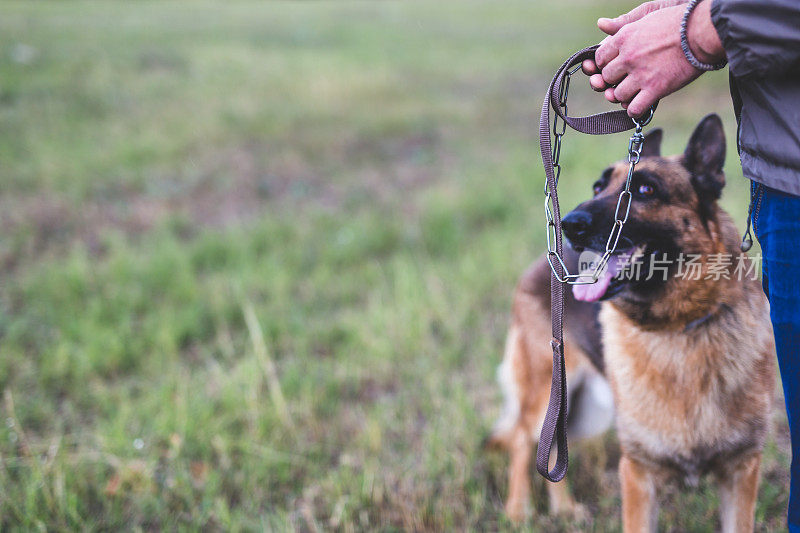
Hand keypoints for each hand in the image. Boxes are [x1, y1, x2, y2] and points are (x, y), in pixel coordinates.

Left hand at [586, 5, 702, 116]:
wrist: (702, 32)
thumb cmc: (678, 22)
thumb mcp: (647, 16)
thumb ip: (623, 24)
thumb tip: (600, 24)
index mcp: (624, 38)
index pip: (599, 58)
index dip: (605, 64)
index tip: (615, 66)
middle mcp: (628, 57)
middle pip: (606, 77)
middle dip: (613, 80)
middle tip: (625, 79)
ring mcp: (640, 74)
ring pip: (617, 95)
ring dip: (624, 95)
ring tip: (635, 91)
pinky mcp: (655, 89)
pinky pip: (634, 108)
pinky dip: (634, 109)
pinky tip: (640, 104)